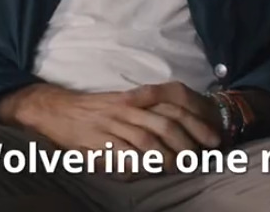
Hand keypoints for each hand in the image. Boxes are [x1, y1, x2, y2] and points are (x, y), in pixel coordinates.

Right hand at [0, 83, 220, 175]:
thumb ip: (144, 116)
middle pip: (166, 123)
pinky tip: (150, 170)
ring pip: (148, 138)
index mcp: (135, 99)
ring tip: (178, 168)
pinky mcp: (99, 139)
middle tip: (203, 158)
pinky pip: (123, 152)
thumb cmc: (90, 111)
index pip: (174, 107)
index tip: (213, 139)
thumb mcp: (120, 105)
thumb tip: (171, 136)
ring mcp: (113, 123)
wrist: (55, 109)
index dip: (197, 123)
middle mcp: (128, 108)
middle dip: (188, 142)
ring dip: (166, 155)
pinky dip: (139, 162)